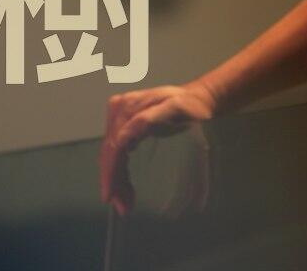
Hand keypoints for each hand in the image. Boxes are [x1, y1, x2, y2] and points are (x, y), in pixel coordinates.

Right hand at [100, 81, 216, 215]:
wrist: (196, 97)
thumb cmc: (190, 106)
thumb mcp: (176, 109)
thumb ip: (151, 119)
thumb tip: (125, 137)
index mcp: (132, 109)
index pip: (115, 145)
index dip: (111, 172)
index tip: (111, 197)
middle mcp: (121, 109)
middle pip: (110, 151)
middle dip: (114, 181)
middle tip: (123, 208)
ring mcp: (120, 114)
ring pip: (111, 153)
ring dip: (116, 179)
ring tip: (125, 202)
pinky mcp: (122, 121)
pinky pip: (116, 148)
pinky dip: (119, 169)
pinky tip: (126, 185)